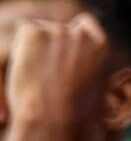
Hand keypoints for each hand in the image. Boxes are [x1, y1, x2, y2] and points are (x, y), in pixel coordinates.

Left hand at [0, 13, 109, 134]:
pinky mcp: (35, 34)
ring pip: (38, 30)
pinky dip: (19, 47)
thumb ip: (89, 68)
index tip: (59, 51)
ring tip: (33, 75)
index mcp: (101, 45)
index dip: (69, 36)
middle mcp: (81, 35)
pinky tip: (24, 67)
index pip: (84, 23)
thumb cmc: (71, 113)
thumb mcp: (94, 88)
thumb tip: (83, 68)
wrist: (52, 117)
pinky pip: (22, 31)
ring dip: (33, 49)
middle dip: (48, 45)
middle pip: (57, 28)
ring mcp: (58, 31)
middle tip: (41, 72)